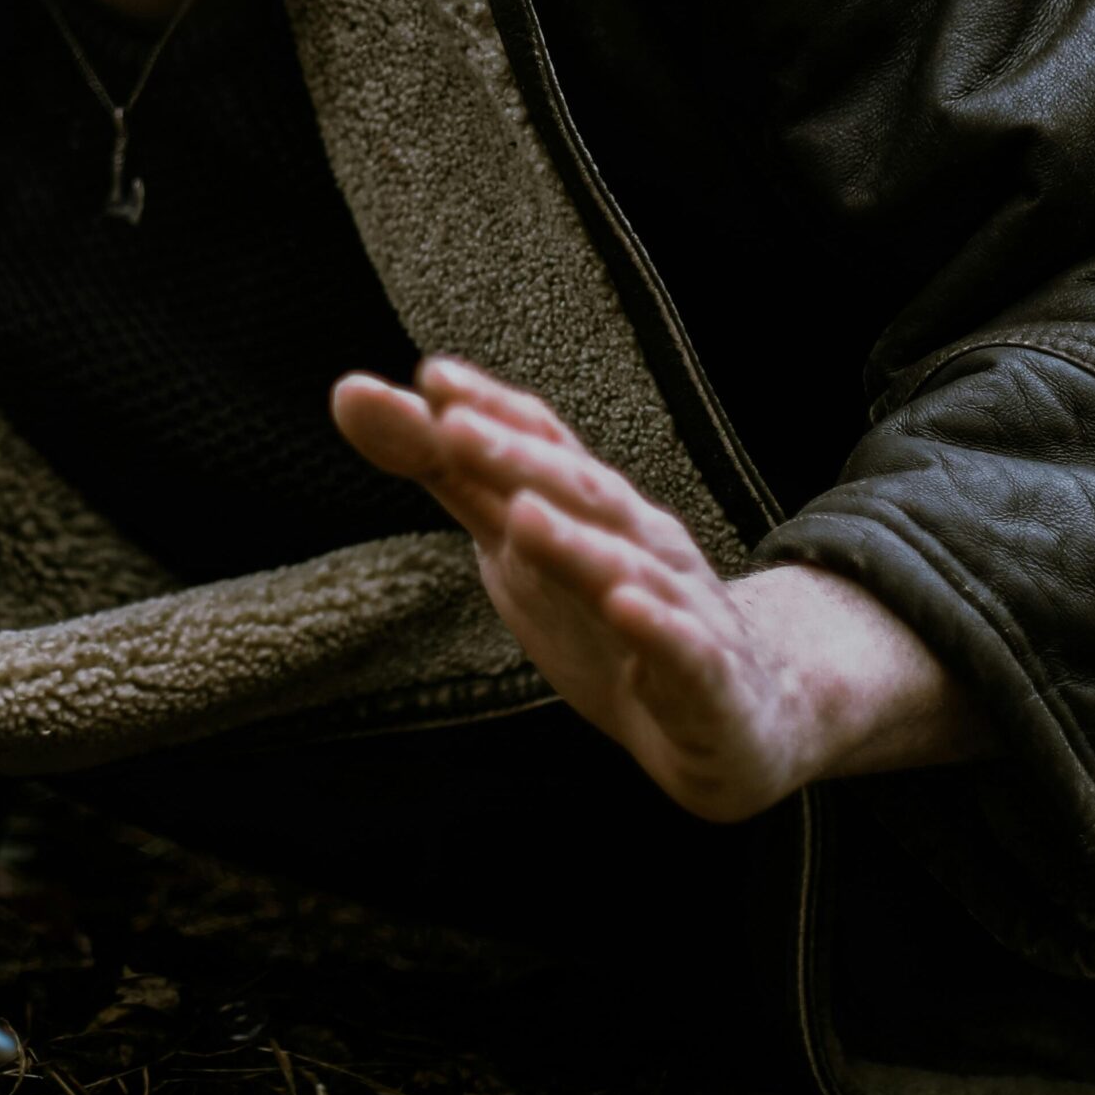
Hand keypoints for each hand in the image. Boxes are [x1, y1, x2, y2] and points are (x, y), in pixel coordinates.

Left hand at [330, 355, 993, 820]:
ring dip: (575, 540)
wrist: (740, 719)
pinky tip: (627, 606)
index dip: (491, 411)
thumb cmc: (608, 618)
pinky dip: (658, 627)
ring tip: (520, 513)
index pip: (543, 446)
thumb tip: (354, 394)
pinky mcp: (710, 682)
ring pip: (628, 566)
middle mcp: (640, 541)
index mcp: (590, 509)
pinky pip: (686, 651)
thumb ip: (447, 476)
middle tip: (450, 422)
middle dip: (516, 456)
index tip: (432, 376)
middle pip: (579, 491)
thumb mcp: (515, 547)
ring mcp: (681, 607)